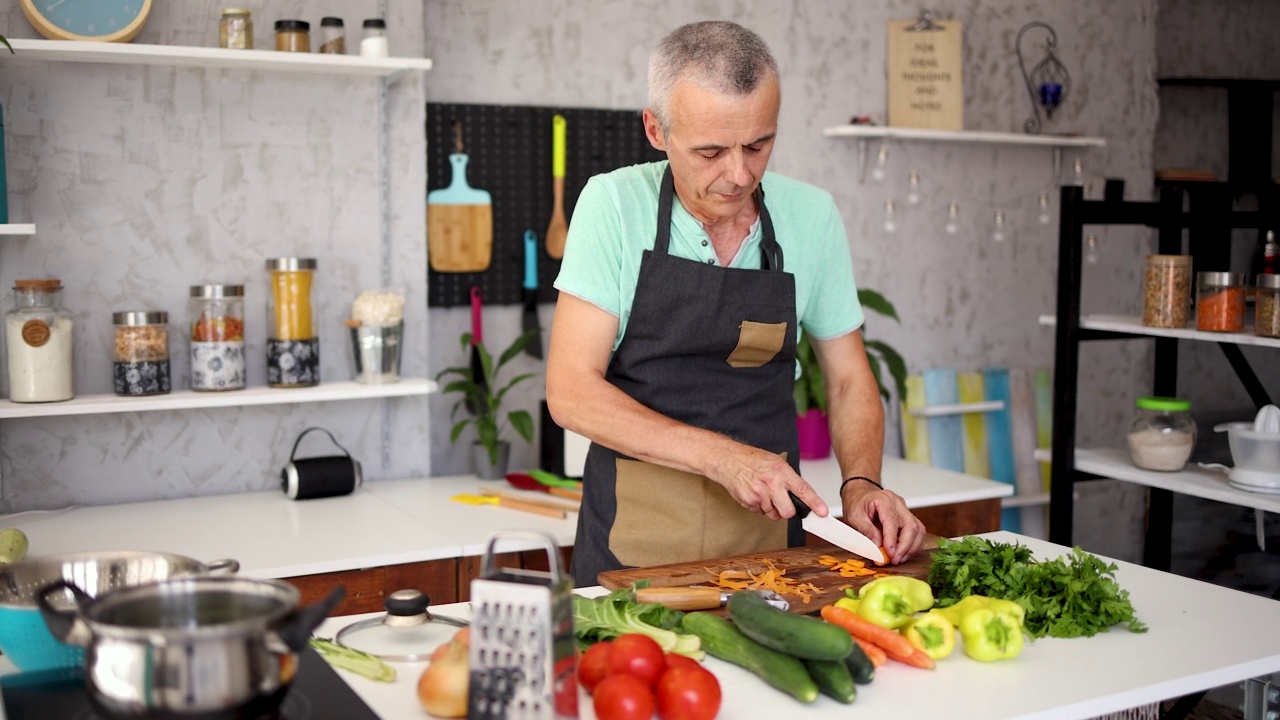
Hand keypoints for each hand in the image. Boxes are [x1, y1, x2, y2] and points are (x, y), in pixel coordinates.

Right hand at [707, 445, 827, 521]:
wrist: (728, 460)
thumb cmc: (752, 460)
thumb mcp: (776, 463)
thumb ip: (788, 479)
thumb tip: (801, 495)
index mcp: (782, 471)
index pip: (803, 490)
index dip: (815, 503)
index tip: (823, 512)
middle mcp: (772, 483)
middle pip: (787, 511)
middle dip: (786, 511)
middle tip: (781, 502)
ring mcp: (759, 494)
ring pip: (773, 514)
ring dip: (770, 508)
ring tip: (763, 493)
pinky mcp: (749, 501)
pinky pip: (760, 512)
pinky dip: (758, 506)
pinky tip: (754, 494)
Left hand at [840, 482, 925, 564]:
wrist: (860, 493)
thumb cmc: (856, 503)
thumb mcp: (854, 517)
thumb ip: (867, 532)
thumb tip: (878, 548)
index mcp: (883, 500)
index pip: (892, 521)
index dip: (892, 540)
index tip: (890, 554)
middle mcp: (898, 503)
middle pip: (911, 526)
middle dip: (905, 547)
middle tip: (895, 560)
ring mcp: (905, 509)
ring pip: (918, 530)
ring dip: (911, 548)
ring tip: (899, 559)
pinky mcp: (908, 517)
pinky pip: (917, 532)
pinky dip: (912, 545)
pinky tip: (903, 554)